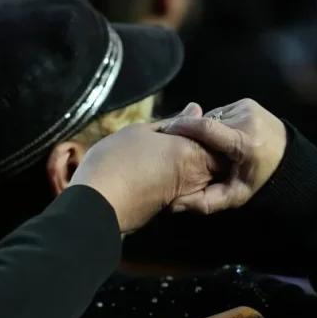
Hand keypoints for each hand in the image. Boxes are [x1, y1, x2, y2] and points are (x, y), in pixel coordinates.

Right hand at [70, 103, 220, 232]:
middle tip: (184, 135)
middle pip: (215, 162)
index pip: (219, 141)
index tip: (197, 122)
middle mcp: (197, 176)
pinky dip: (179, 178)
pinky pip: (185, 189)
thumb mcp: (142, 131)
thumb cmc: (117, 160)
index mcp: (193, 152)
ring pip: (201, 176)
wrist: (97, 203)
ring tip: (170, 150)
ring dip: (193, 164)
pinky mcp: (170, 207)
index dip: (212, 131)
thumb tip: (196, 110)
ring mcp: (184, 195)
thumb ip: (173, 122)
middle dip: (206, 149)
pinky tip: (159, 168)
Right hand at [159, 98, 286, 213]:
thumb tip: (175, 202)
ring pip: (212, 116)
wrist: (289, 161)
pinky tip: (224, 137)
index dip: (183, 127)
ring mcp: (248, 108)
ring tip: (212, 146)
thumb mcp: (235, 196)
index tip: (166, 132)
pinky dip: (218, 123)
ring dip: (207, 130)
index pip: (206, 128)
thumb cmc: (259, 181)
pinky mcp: (248, 102)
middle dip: (195, 134)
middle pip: (206, 122)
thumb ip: (206, 202)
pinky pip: (222, 112)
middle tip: (190, 149)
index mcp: (245, 143)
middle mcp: (247, 120)